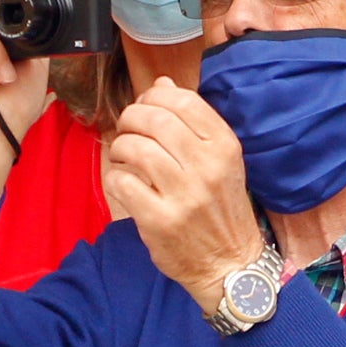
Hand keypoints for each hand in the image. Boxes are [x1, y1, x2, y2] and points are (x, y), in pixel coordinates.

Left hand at [103, 80, 268, 306]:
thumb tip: (161, 84)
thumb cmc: (221, 207)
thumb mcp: (220, 161)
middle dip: (131, 118)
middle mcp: (207, 167)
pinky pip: (122, 182)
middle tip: (127, 130)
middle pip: (154, 119)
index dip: (154, 96)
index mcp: (224, 146)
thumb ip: (192, 122)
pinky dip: (115, 177)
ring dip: (120, 147)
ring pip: (135, 147)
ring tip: (123, 157)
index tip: (145, 106)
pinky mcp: (160, 220)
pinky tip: (124, 183)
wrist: (230, 263)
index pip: (183, 100)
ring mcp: (184, 195)